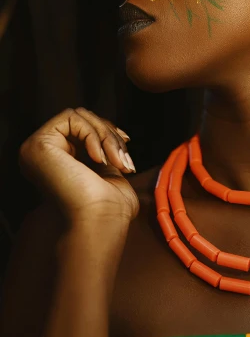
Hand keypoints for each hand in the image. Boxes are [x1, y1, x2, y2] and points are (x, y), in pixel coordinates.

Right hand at [19, 108, 139, 224]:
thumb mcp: (108, 169)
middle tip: (123, 159)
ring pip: (78, 116)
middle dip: (109, 133)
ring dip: (105, 135)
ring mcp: (36, 149)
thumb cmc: (109, 206)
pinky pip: (71, 118)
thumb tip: (115, 131)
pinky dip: (93, 134)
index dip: (107, 129)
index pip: (82, 127)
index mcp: (55, 160)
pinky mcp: (39, 145)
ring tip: (116, 160)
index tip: (126, 142)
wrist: (101, 220)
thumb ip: (103, 148)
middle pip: (81, 118)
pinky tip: (99, 159)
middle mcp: (41, 154)